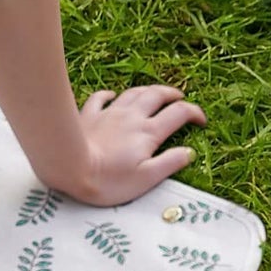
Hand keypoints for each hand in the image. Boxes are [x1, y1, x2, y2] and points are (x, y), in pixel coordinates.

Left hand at [64, 85, 206, 206]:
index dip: (194, 113)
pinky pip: (101, 98)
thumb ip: (170, 164)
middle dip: (172, 95)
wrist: (69, 167)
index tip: (201, 121)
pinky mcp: (89, 115)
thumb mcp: (146, 179)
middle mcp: (131, 117)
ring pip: (133, 92)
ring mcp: (109, 113)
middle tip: (180, 98)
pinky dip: (110, 95)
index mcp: (148, 132)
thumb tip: (188, 152)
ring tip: (155, 93)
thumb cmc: (108, 180)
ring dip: (147, 90)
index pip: (178, 114)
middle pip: (157, 95)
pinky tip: (112, 96)